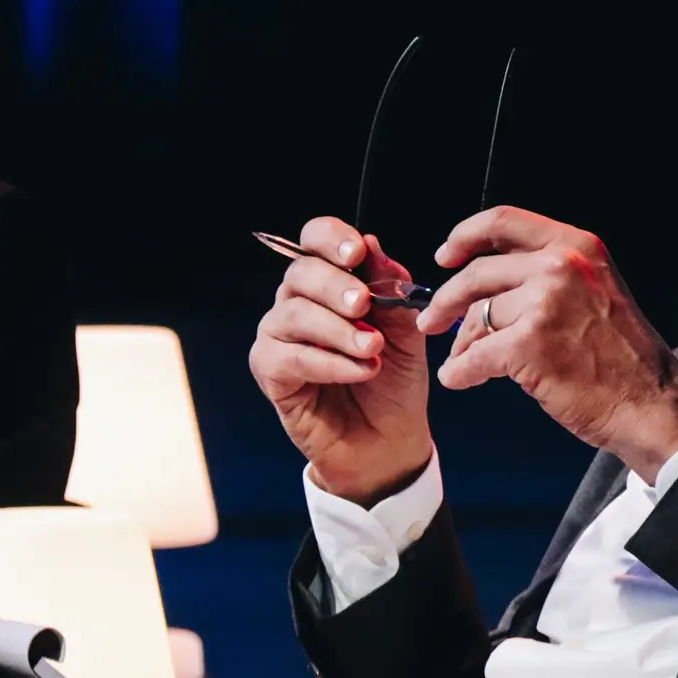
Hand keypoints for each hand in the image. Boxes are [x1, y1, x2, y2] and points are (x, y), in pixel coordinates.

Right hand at [249, 217, 434, 504]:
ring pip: (295, 314)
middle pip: (301, 273)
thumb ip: (392, 288)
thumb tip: (372, 243)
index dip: (332, 238)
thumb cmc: (395, 380)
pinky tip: (360, 371)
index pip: (315, 240)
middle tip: (366, 305)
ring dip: (340, 331)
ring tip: (374, 350)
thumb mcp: (407, 330)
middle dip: (337, 286)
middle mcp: (298, 302)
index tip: (358, 252)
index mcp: (331, 282)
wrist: (390, 439)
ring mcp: (279, 336)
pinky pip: (290, 357)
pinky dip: (329, 362)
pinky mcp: (270, 372)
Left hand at [415, 207, 677, 484]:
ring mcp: (546, 303)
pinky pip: (475, 356)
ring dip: (464, 344)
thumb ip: (551, 274)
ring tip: (465, 362)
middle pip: (479, 272)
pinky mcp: (530, 344)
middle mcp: (562, 265)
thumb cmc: (622, 358)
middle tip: (432, 321)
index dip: (465, 235)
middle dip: (447, 300)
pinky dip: (462, 372)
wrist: (650, 403)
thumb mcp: (596, 292)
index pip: (504, 221)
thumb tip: (486, 284)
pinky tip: (462, 380)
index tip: (446, 255)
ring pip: (478, 318)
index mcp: (578, 246)